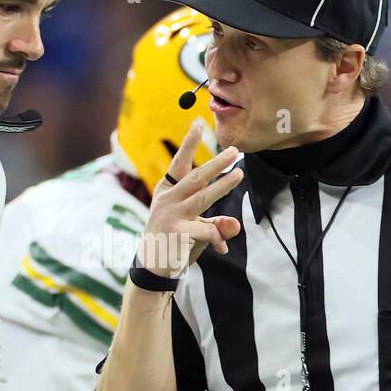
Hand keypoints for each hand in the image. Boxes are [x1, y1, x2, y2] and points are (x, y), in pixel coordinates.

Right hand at [137, 122, 242, 278]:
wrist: (152, 267)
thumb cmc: (172, 241)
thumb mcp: (193, 227)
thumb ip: (214, 223)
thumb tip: (235, 225)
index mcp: (167, 192)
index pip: (179, 164)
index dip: (189, 144)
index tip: (198, 123)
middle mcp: (168, 200)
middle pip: (196, 176)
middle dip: (217, 162)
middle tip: (234, 150)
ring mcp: (172, 215)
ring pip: (203, 196)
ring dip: (223, 185)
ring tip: (239, 174)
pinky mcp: (177, 233)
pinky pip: (207, 230)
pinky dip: (218, 237)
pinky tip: (222, 247)